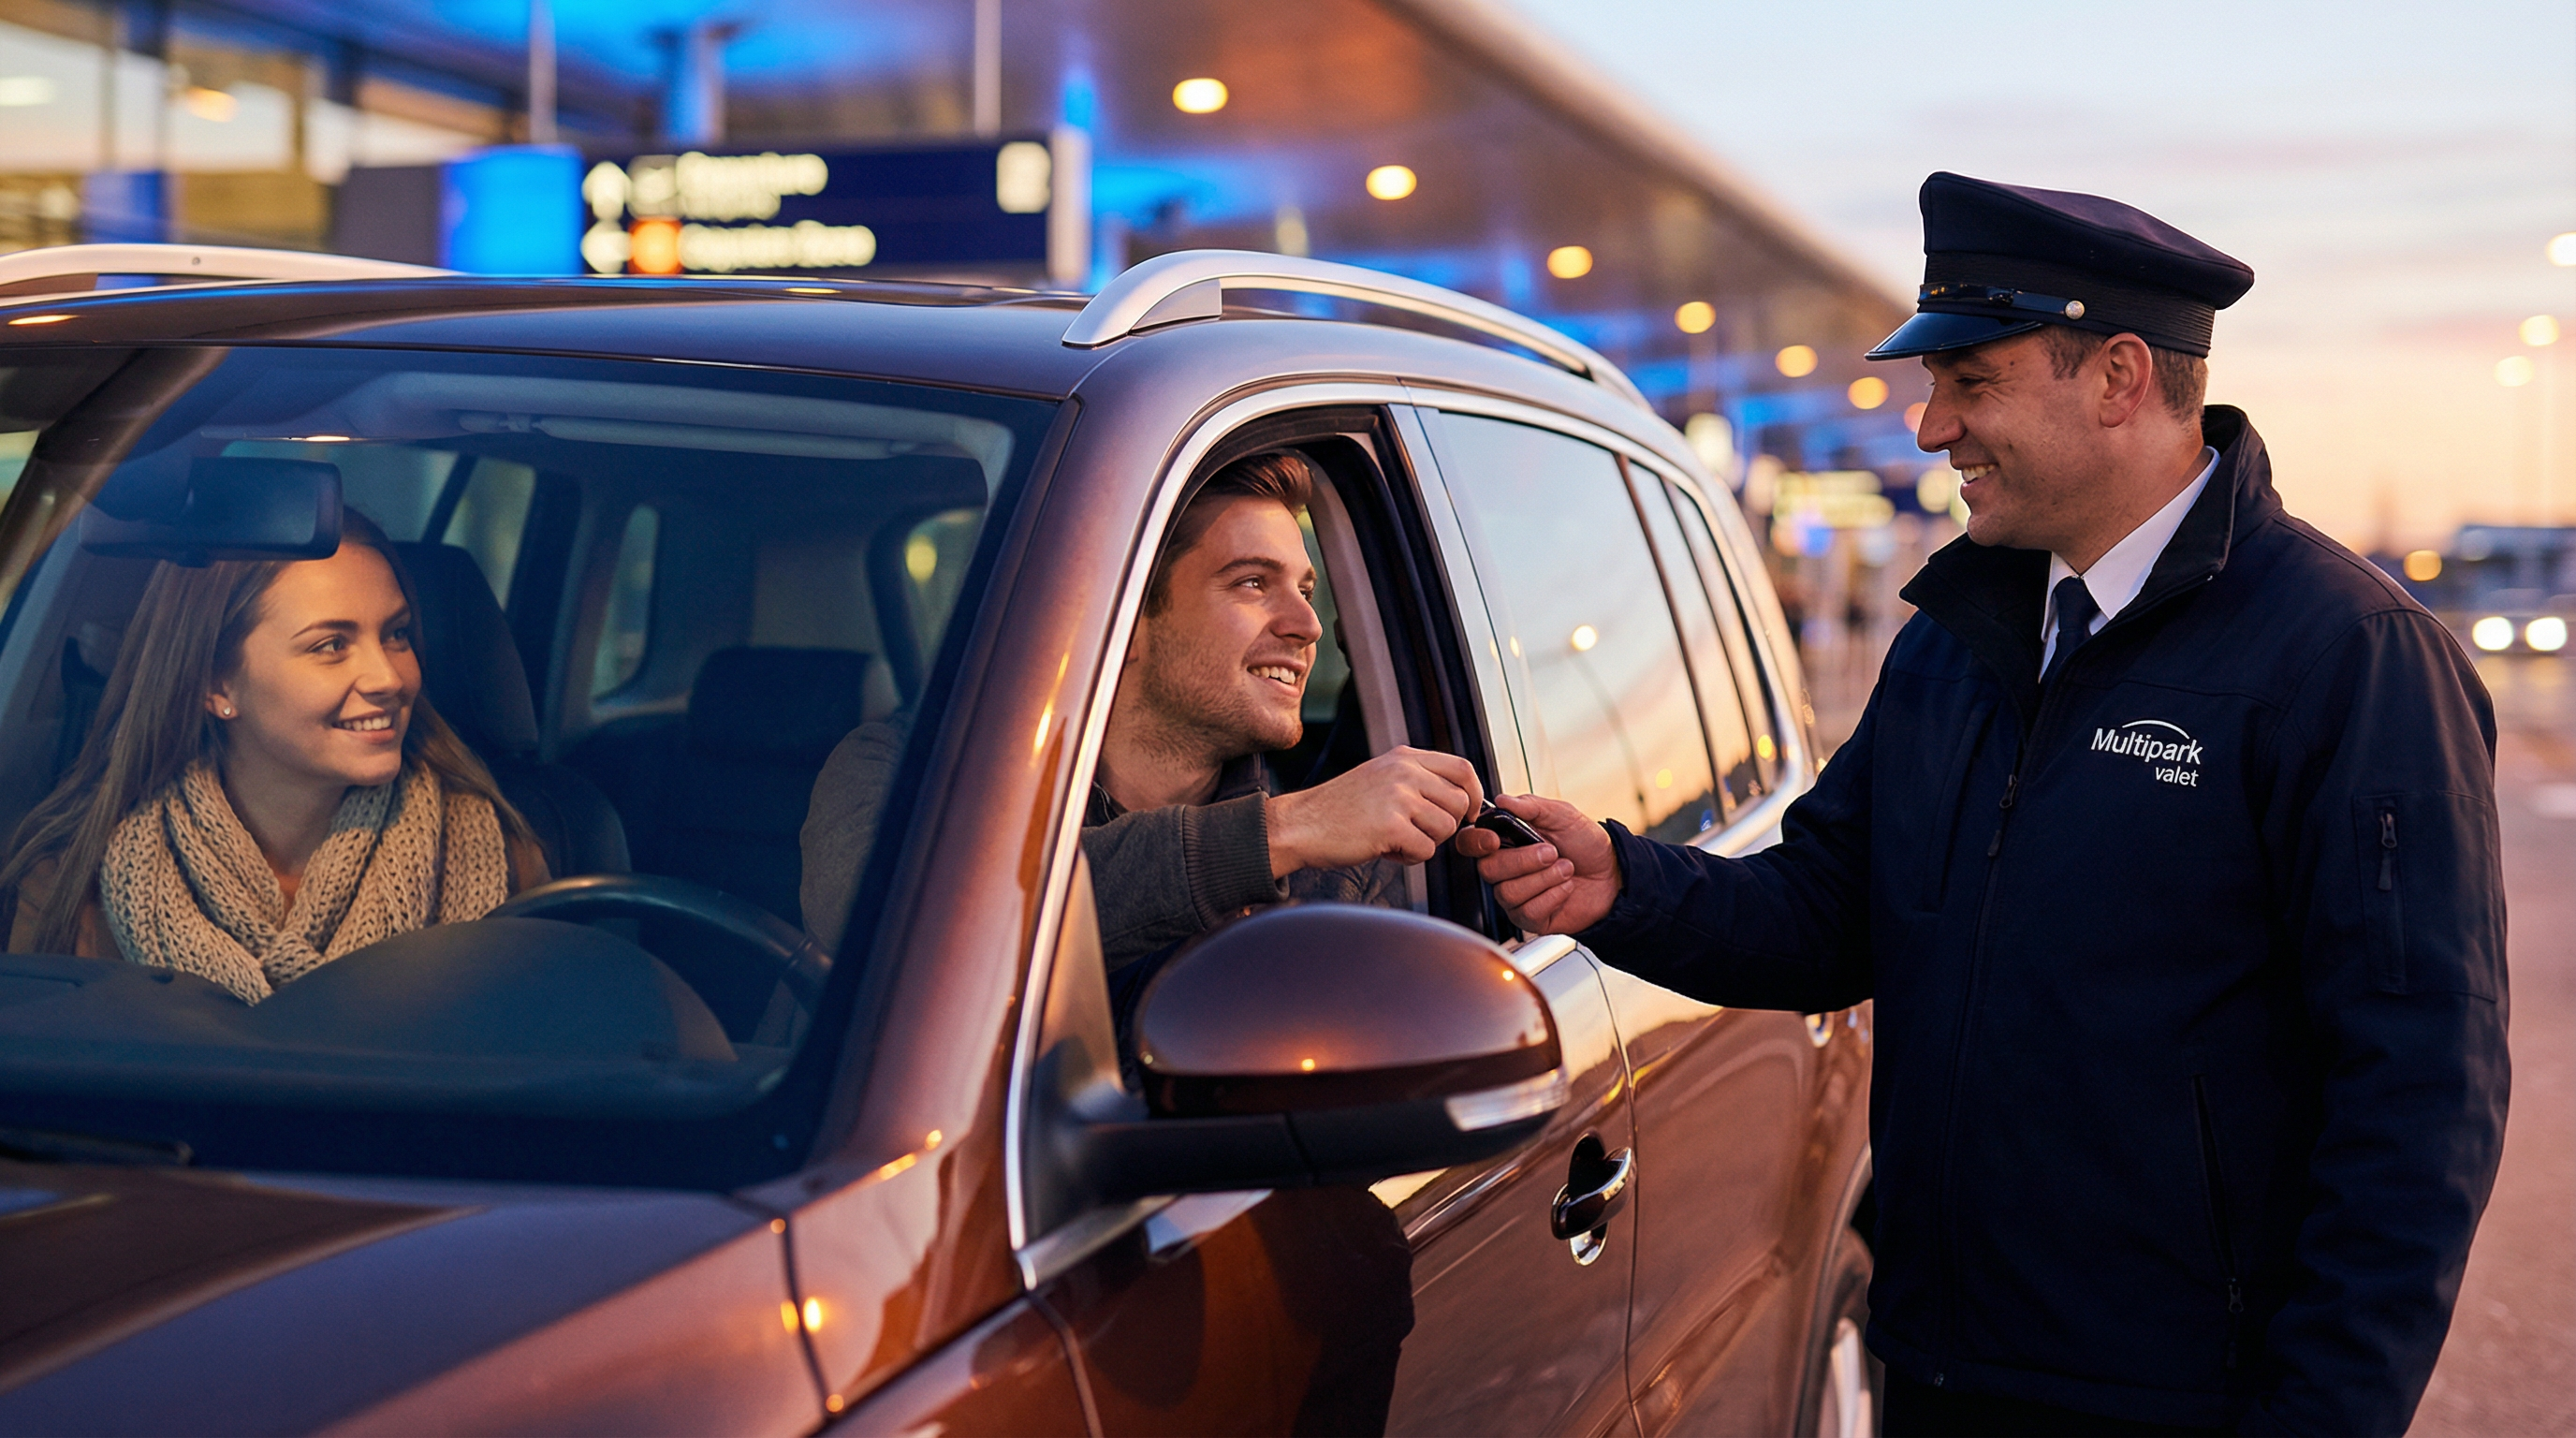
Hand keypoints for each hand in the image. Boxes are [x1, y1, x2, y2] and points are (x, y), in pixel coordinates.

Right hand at [1267, 746, 1483, 875]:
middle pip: (1459, 803)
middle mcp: (1404, 771)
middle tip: (1414, 832)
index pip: (1462, 768)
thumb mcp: (1381, 777)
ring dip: (1424, 842)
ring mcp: (1398, 797)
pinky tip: (1384, 849)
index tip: (1469, 812)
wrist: (1301, 824)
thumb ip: (1417, 780)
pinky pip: (1425, 850)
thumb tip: (1462, 798)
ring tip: (1394, 839)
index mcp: (1404, 758)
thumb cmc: (1340, 809)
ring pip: (1445, 829)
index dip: (1474, 793)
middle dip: (1444, 826)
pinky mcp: (1391, 825)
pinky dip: (1408, 857)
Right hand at [1453, 793, 1620, 934]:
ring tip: (1566, 869)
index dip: (1476, 842)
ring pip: (1508, 892)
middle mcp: (1506, 869)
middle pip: (1488, 869)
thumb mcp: (1563, 815)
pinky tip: (1565, 888)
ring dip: (1544, 878)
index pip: (1471, 842)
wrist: (1614, 874)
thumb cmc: (1587, 844)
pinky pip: (1527, 911)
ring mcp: (1516, 895)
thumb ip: (1532, 806)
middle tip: (1552, 852)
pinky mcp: (1530, 918)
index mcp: (1507, 840)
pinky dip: (1552, 897)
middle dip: (1523, 860)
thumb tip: (1503, 799)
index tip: (1494, 839)